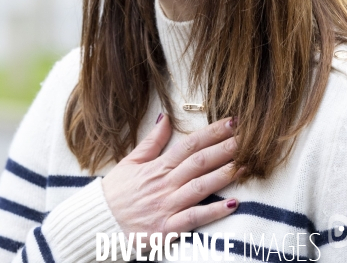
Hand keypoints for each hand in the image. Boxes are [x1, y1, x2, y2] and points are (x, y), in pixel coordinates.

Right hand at [102, 115, 239, 244]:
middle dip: (225, 149)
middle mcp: (165, 183)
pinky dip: (213, 212)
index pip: (190, 144)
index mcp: (158, 166)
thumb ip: (152, 141)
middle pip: (200, 162)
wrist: (97, 222)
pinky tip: (233, 204)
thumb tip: (166, 117)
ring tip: (246, 165)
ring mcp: (167, 206)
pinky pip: (193, 218)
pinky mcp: (167, 229)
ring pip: (200, 186)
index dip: (213, 132)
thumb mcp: (131, 161)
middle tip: (249, 137)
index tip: (232, 122)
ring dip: (225, 175)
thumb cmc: (115, 192)